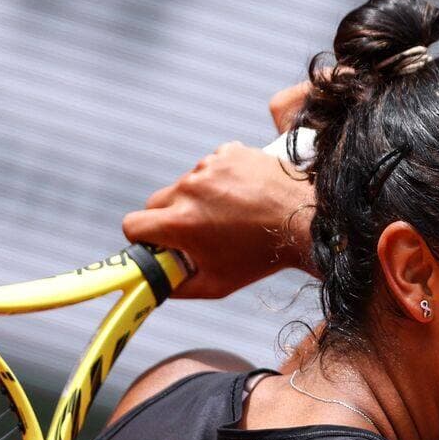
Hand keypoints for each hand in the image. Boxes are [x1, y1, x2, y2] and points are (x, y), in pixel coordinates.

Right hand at [122, 142, 315, 298]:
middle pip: (156, 202)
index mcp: (180, 222)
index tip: (157, 244)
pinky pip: (210, 166)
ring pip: (186, 183)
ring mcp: (210, 165)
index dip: (141, 239)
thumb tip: (156, 284)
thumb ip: (178, 287)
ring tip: (230, 214)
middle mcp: (190, 188)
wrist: (305, 222)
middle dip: (168, 218)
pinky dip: (220, 179)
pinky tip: (242, 195)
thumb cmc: (260, 257)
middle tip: (196, 233)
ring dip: (198, 197)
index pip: (133, 225)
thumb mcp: (216, 284)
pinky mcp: (228, 152)